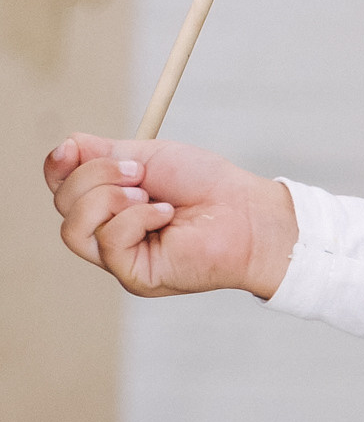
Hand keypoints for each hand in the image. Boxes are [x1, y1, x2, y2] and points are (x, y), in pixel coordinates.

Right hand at [44, 135, 296, 299]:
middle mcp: (109, 232)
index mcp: (110, 203)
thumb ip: (104, 153)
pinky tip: (166, 215)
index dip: (56, 168)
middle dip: (95, 176)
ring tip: (149, 195)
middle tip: (140, 173)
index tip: (70, 148)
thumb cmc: (207, 185)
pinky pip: (109, 242)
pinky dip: (136, 219)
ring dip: (108, 199)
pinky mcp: (135, 276)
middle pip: (62, 204)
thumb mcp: (149, 157)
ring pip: (73, 228)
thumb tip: (67, 145)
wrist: (247, 212)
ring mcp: (120, 258)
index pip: (61, 189)